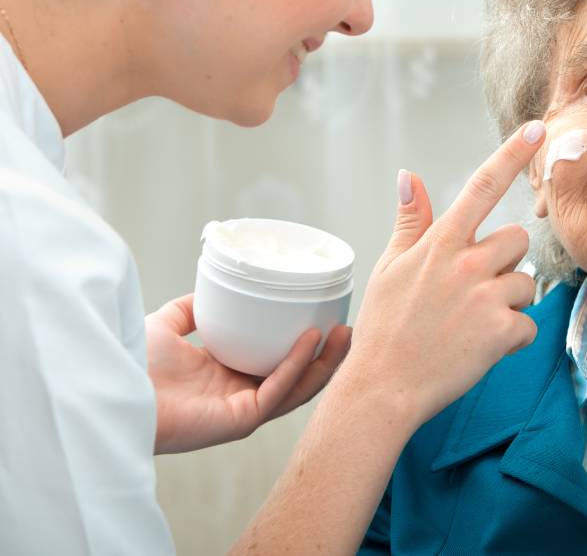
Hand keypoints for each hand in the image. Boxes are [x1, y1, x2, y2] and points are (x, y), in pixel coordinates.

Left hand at [146, 294, 351, 453]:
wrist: (114, 384)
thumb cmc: (133, 362)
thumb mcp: (167, 324)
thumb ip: (189, 310)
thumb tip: (211, 292)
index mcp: (226, 377)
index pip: (276, 365)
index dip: (302, 347)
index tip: (323, 320)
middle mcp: (239, 395)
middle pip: (296, 378)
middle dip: (325, 356)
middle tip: (346, 327)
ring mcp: (242, 410)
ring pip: (297, 388)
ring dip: (323, 363)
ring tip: (344, 334)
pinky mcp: (239, 420)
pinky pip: (276, 391)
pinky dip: (295, 366)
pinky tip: (310, 341)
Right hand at [340, 120, 546, 428]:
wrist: (383, 388)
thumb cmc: (384, 327)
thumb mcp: (389, 266)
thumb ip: (411, 220)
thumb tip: (409, 175)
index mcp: (440, 242)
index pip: (481, 186)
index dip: (512, 153)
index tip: (537, 127)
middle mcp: (466, 262)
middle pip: (517, 239)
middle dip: (504, 262)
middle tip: (472, 290)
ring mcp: (486, 297)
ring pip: (525, 283)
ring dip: (508, 302)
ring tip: (471, 323)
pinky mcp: (502, 332)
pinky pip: (528, 324)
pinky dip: (512, 338)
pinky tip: (481, 347)